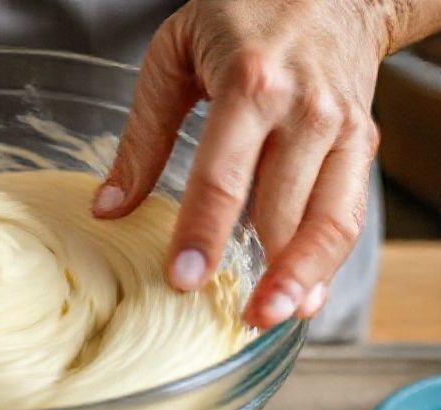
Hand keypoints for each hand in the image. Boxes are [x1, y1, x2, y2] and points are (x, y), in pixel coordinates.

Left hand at [93, 0, 408, 328]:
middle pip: (283, 209)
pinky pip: (347, 211)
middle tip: (236, 319)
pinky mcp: (361, 142)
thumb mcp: (172, 57)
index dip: (201, 235)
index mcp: (251, 84)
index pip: (222, 178)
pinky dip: (328, 258)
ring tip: (272, 318)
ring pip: (330, 220)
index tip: (182, 280)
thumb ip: (142, 135)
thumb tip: (108, 208)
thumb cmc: (242, 14)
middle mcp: (305, 111)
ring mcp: (341, 129)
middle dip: (261, 271)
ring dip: (303, 277)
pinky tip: (305, 293)